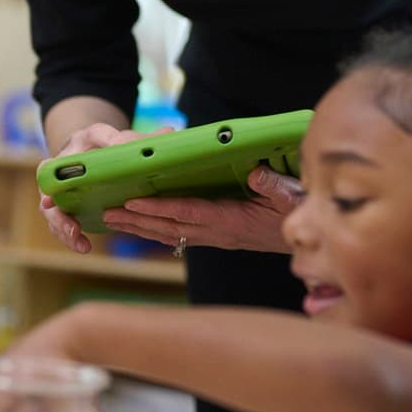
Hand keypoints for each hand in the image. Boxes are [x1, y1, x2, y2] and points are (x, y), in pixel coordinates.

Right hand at [38, 123, 174, 254]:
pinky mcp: (66, 208)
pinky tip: (85, 246)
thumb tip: (168, 132)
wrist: (87, 151)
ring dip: (64, 229)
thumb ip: (137, 137)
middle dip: (58, 214)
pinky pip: (62, 224)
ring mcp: (60, 193)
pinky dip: (72, 237)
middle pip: (47, 193)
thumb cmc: (103, 143)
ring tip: (81, 243)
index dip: (56, 177)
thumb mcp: (117, 136)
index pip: (59, 160)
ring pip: (52, 213)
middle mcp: (59, 174)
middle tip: (72, 228)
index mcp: (72, 152)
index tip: (52, 198)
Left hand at [102, 165, 302, 253]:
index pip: (188, 213)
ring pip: (170, 235)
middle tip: (108, 213)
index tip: (134, 201)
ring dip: (140, 229)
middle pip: (169, 227)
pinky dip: (157, 231)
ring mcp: (214, 238)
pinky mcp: (215, 237)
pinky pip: (179, 235)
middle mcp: (216, 233)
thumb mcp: (290, 196)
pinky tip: (141, 227)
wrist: (303, 240)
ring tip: (113, 222)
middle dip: (138, 220)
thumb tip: (254, 172)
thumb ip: (272, 184)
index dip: (160, 207)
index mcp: (230, 220)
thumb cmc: (296, 214)